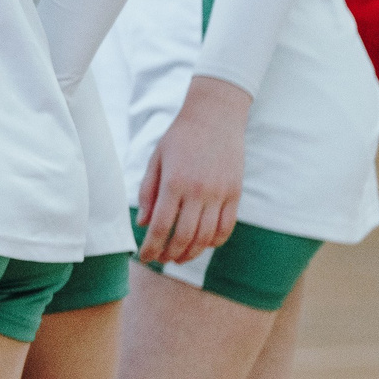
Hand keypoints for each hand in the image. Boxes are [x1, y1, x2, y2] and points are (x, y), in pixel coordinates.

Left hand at [136, 75, 250, 264]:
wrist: (214, 118)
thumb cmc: (179, 138)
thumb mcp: (156, 160)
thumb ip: (148, 192)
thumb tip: (143, 223)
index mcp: (174, 183)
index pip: (162, 226)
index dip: (152, 246)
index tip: (145, 257)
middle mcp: (198, 192)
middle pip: (184, 236)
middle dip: (170, 253)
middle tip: (161, 260)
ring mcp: (220, 194)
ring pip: (206, 236)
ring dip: (191, 252)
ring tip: (178, 257)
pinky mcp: (235, 194)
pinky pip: (226, 227)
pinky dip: (214, 242)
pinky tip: (202, 245)